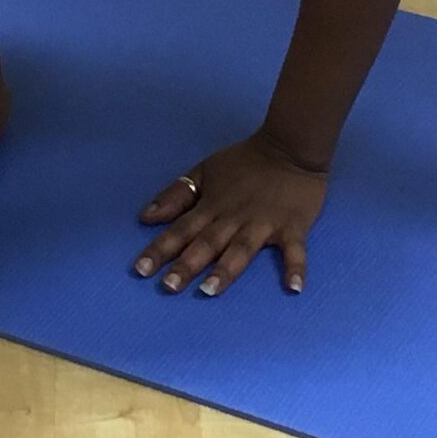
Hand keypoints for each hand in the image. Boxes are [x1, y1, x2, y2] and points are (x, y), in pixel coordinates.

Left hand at [133, 131, 325, 297]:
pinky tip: (294, 288)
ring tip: (210, 290)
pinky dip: (296, 268)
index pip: (180, 230)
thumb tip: (146, 218)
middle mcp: (233, 218)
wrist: (290, 147)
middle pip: (206, 243)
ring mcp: (264, 224)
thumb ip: (177, 195)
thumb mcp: (205, 170)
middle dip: (186, 265)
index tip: (140, 270)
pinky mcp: (292, 227)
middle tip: (168, 287)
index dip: (160, 249)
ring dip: (226, 269)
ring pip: (241, 249)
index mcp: (211, 206)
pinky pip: (295, 251)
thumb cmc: (245, 162)